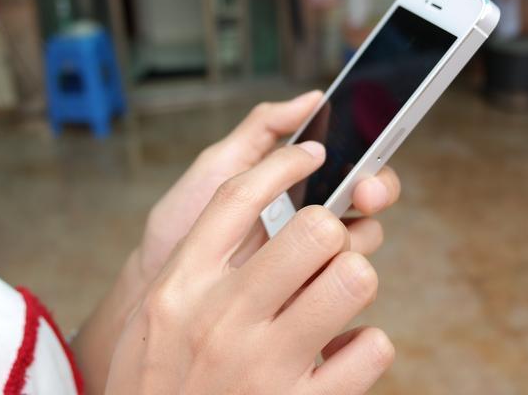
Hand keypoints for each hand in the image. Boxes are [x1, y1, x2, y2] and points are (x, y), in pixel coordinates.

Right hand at [105, 142, 394, 393]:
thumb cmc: (156, 381)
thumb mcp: (155, 315)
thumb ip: (196, 265)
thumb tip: (256, 215)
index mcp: (183, 285)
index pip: (239, 197)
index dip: (285, 164)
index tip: (311, 155)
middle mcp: (222, 317)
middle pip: (313, 228)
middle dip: (331, 231)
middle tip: (325, 252)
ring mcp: (264, 364)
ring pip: (354, 276)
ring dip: (353, 279)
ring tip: (335, 297)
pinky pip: (373, 347)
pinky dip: (366, 345)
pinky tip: (341, 353)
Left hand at [139, 91, 400, 279]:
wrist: (155, 283)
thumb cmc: (183, 222)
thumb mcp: (219, 165)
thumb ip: (263, 128)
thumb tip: (314, 96)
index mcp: (296, 183)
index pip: (350, 163)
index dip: (368, 156)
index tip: (368, 154)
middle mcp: (310, 217)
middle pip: (368, 198)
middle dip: (377, 189)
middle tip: (363, 193)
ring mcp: (309, 258)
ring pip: (362, 239)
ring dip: (359, 231)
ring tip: (334, 232)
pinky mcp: (304, 294)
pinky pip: (339, 283)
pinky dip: (340, 272)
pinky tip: (319, 266)